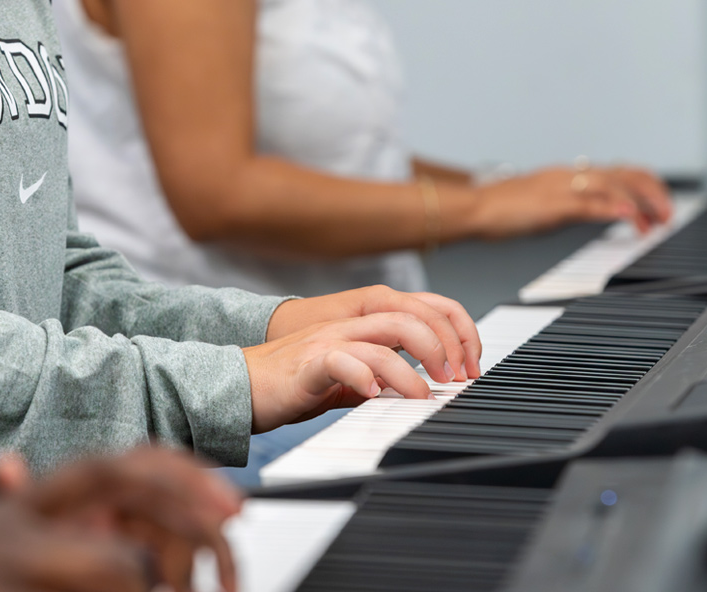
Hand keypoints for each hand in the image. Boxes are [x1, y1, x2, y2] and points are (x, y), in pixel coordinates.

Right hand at [246, 312, 461, 432]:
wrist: (237, 386)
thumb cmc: (289, 383)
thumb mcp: (345, 378)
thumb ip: (377, 376)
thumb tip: (414, 390)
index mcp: (363, 324)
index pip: (423, 308)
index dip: (456, 332)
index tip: (469, 367)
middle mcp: (350, 325)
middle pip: (411, 316)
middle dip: (444, 347)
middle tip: (455, 380)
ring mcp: (329, 341)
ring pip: (384, 337)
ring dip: (413, 368)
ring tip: (423, 395)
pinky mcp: (309, 363)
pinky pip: (342, 362)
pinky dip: (364, 378)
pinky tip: (373, 397)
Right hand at [472, 165, 671, 236]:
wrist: (473, 208)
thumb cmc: (503, 209)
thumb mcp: (548, 204)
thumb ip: (574, 205)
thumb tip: (599, 211)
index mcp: (571, 174)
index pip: (621, 172)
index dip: (647, 186)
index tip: (661, 206)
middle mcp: (571, 175)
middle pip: (625, 174)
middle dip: (653, 193)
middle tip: (668, 215)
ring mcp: (562, 187)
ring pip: (613, 185)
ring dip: (641, 202)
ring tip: (656, 220)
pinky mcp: (552, 204)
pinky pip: (588, 203)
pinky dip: (613, 207)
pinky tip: (629, 215)